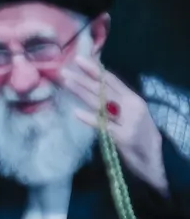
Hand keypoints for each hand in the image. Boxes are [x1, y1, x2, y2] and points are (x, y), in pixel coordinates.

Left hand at [64, 58, 166, 193]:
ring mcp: (128, 122)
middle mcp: (132, 107)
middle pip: (104, 90)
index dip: (95, 70)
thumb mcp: (131, 114)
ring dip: (82, 92)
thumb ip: (116, 102)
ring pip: (101, 104)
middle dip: (83, 79)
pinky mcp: (124, 137)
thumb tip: (95, 86)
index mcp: (134, 99)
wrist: (154, 160)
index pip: (112, 81)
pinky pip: (104, 126)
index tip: (79, 59)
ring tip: (66, 82)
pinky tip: (76, 112)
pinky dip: (90, 119)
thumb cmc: (139, 135)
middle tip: (64, 70)